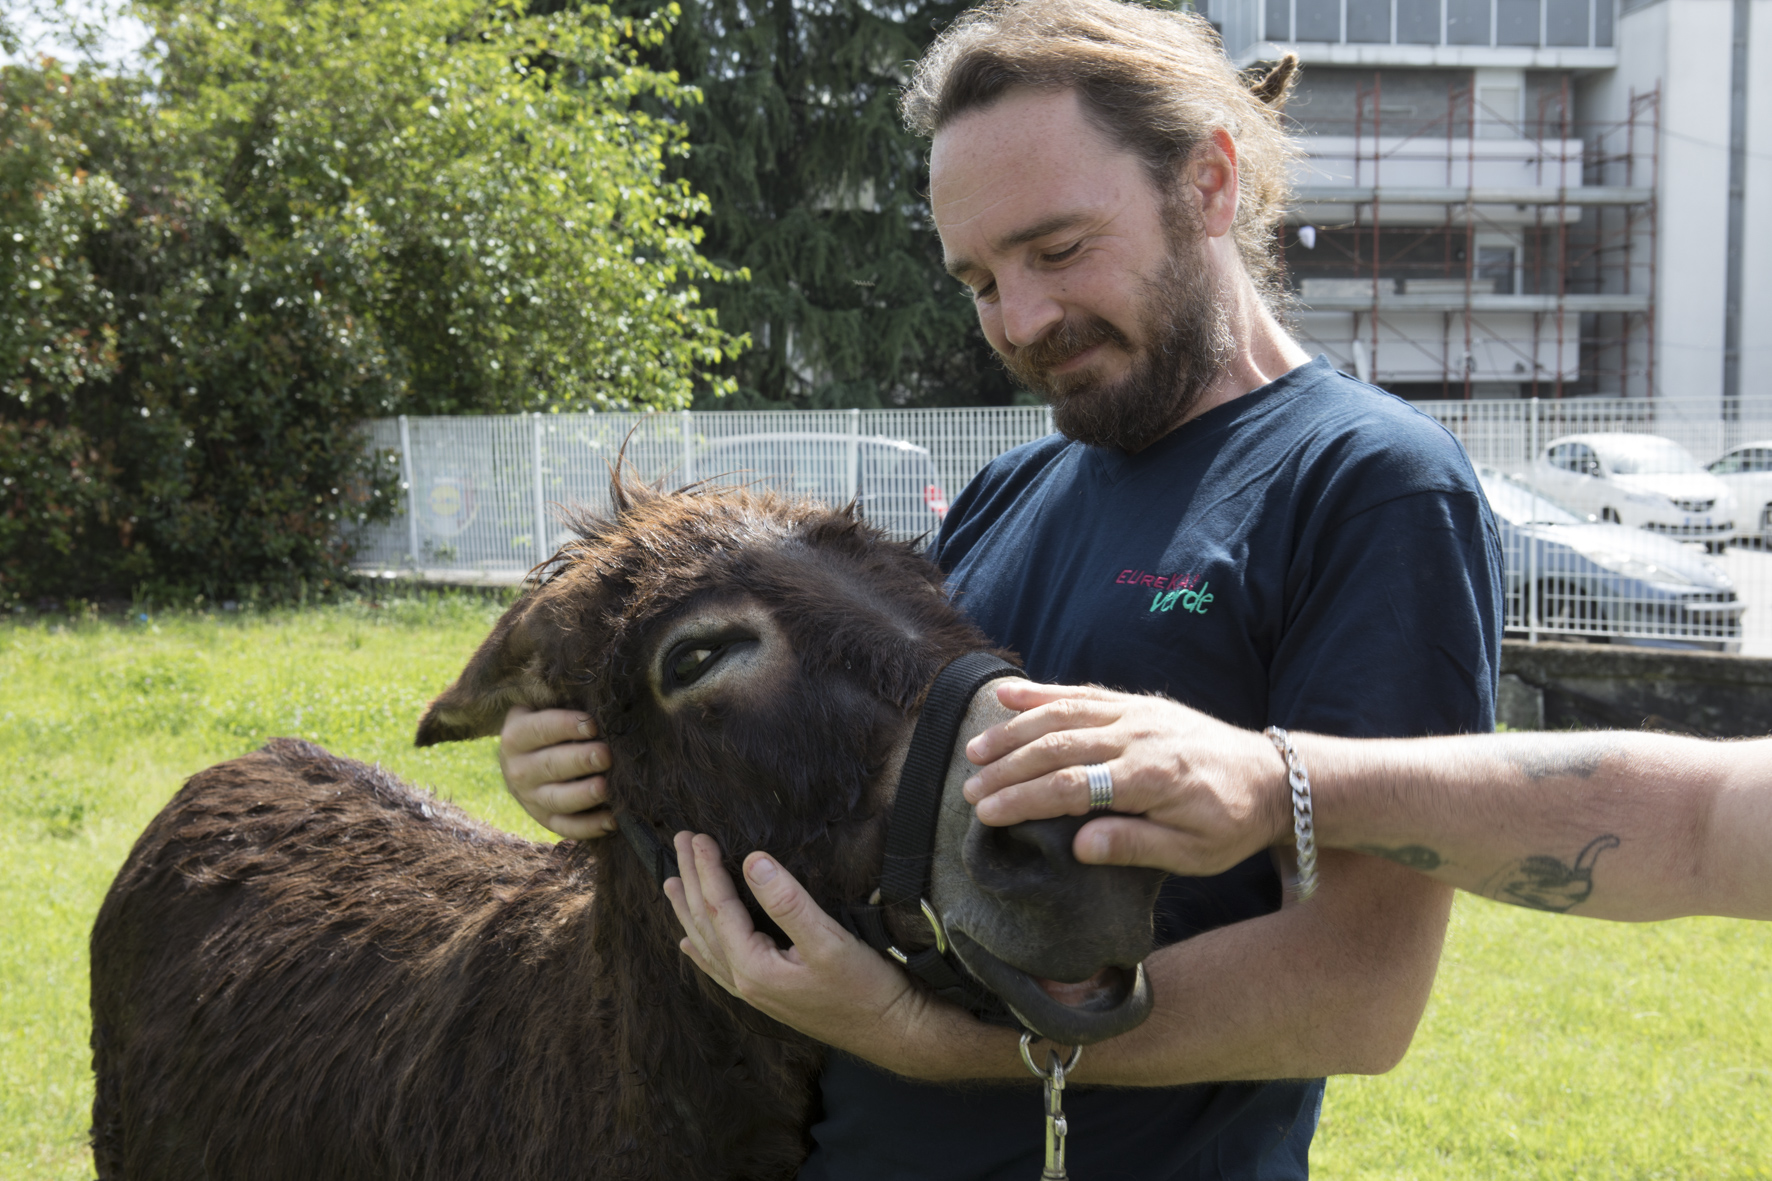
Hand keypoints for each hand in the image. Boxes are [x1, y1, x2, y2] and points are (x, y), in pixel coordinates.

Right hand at [498, 705, 613, 838]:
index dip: (565, 726)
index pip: (539, 729)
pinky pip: (566, 827)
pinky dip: (588, 827)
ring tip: (606, 788)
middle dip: (580, 761)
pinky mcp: (545, 820)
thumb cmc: (548, 725)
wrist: (522, 760)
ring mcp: (530, 798)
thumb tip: (599, 697)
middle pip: (550, 766)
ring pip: (556, 800)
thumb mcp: (543, 708)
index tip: (592, 724)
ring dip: (583, 795)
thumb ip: (562, 701)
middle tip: (605, 755)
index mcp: (516, 737)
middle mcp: (518, 770)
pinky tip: (612, 820)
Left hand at [664, 832, 939, 1070]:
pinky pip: (720, 969)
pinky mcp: (768, 995)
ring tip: (671, 884)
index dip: (706, 869)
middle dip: (690, 881)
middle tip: (679, 842)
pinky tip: (690, 945)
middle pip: (705, 923)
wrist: (892, 1032)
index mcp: (753, 967)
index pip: (718, 907)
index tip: (698, 835)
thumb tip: (754, 861)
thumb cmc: (866, 988)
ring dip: (688, 911)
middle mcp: (745, 981)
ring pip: (707, 945)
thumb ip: (787, 902)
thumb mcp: (828, 940)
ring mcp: (754, 992)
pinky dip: (702, 950)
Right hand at [962, 682, 1289, 875]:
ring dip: (1015, 729)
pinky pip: (1083, 692)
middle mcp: (1139, 737)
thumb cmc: (1230, 823)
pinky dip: (1042, 691)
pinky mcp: (1137, 703)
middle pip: (1058, 747)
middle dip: (1007, 768)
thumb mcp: (1194, 854)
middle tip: (968, 788)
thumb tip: (1079, 845)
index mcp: (1151, 778)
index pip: (1073, 787)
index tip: (986, 812)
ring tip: (974, 749)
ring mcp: (1136, 713)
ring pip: (1063, 713)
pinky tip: (1006, 694)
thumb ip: (1136, 847)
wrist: (1273, 777)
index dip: (1024, 799)